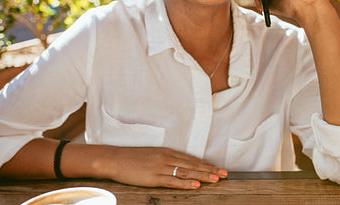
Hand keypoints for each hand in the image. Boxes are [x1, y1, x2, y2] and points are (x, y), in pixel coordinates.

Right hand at [105, 147, 226, 188]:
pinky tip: (196, 186)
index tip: (218, 168)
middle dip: (210, 170)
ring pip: (186, 172)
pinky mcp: (153, 177)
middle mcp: (167, 158)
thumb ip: (167, 159)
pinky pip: (173, 181)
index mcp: (167, 152)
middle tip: (224, 174)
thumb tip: (180, 165)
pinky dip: (186, 183)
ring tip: (216, 179)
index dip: (206, 164)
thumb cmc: (132, 158)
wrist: (115, 159)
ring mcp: (160, 167)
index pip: (192, 159)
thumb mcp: (153, 154)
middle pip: (193, 165)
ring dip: (203, 176)